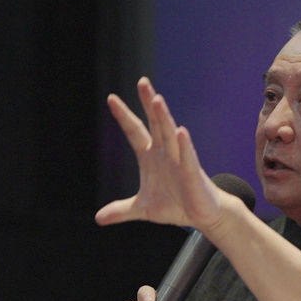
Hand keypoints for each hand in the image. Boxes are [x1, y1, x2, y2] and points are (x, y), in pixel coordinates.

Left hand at [95, 77, 224, 232]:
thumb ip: (121, 210)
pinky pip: (188, 157)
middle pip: (155, 123)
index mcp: (150, 157)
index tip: (111, 99)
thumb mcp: (142, 209)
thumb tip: (99, 218)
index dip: (123, 116)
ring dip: (163, 118)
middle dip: (149, 103)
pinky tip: (181, 132)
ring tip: (157, 100)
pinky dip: (184, 145)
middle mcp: (164, 153)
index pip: (134, 131)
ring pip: (170, 134)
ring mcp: (179, 160)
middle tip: (142, 82)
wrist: (202, 216)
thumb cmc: (175, 205)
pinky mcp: (192, 173)